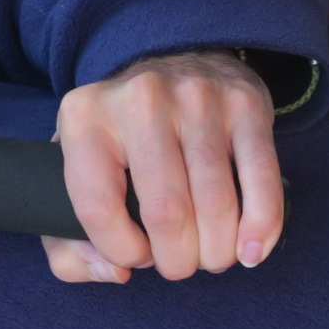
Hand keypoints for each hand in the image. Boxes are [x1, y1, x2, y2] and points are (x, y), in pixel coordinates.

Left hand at [42, 49, 283, 284]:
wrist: (172, 56)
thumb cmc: (116, 137)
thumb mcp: (70, 173)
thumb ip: (68, 243)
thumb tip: (115, 272)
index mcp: (84, 119)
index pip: (98, 208)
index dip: (121, 250)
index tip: (134, 258)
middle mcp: (141, 101)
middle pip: (165, 212)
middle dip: (175, 259)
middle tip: (177, 265)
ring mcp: (198, 98)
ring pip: (215, 202)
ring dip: (215, 250)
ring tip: (209, 259)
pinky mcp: (246, 104)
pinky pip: (260, 178)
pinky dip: (260, 225)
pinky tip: (251, 252)